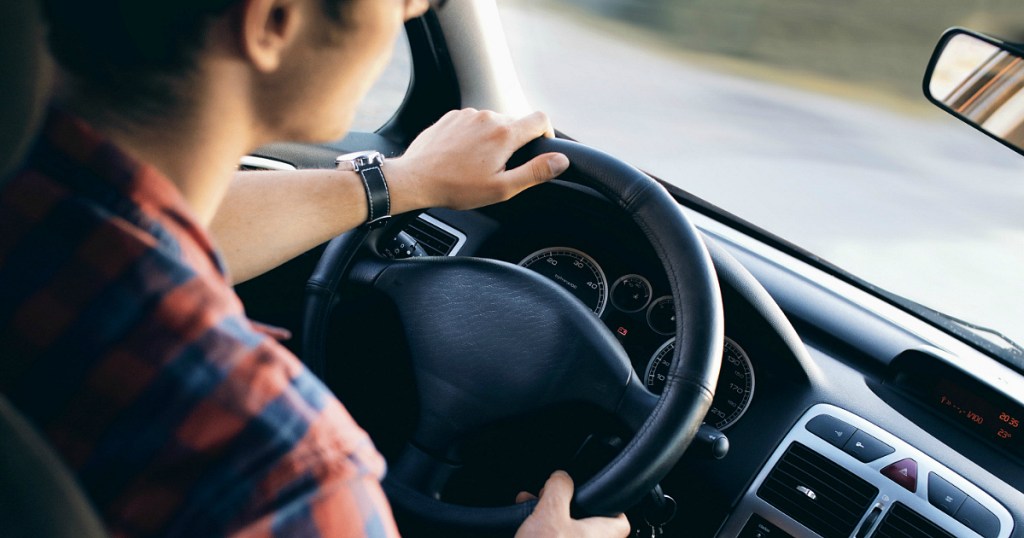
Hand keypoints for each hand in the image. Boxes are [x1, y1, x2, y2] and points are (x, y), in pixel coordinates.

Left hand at [385, 109, 569, 211]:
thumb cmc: (456, 187)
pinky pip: (472, 122)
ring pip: (493, 123)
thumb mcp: (502, 187)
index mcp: (505, 134)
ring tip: (477, 164)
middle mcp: (488, 117)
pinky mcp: (452, 116)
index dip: (546, 134)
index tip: (540, 148)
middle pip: (515, 123)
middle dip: (514, 143)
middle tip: (500, 168)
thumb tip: (560, 161)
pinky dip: (474, 136)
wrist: (415, 178)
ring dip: (492, 139)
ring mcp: (468, 114)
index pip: (541, 119)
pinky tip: (462, 156)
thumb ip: (535, 172)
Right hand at [514, 471, 630, 537]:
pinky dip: (544, 536)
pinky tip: (524, 529)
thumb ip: (559, 490)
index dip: (605, 503)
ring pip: (569, 536)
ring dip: (550, 521)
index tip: (586, 493)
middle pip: (589, 525)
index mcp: (603, 536)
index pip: (620, 519)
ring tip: (528, 509)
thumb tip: (562, 477)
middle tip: (547, 498)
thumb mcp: (550, 514)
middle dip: (564, 508)